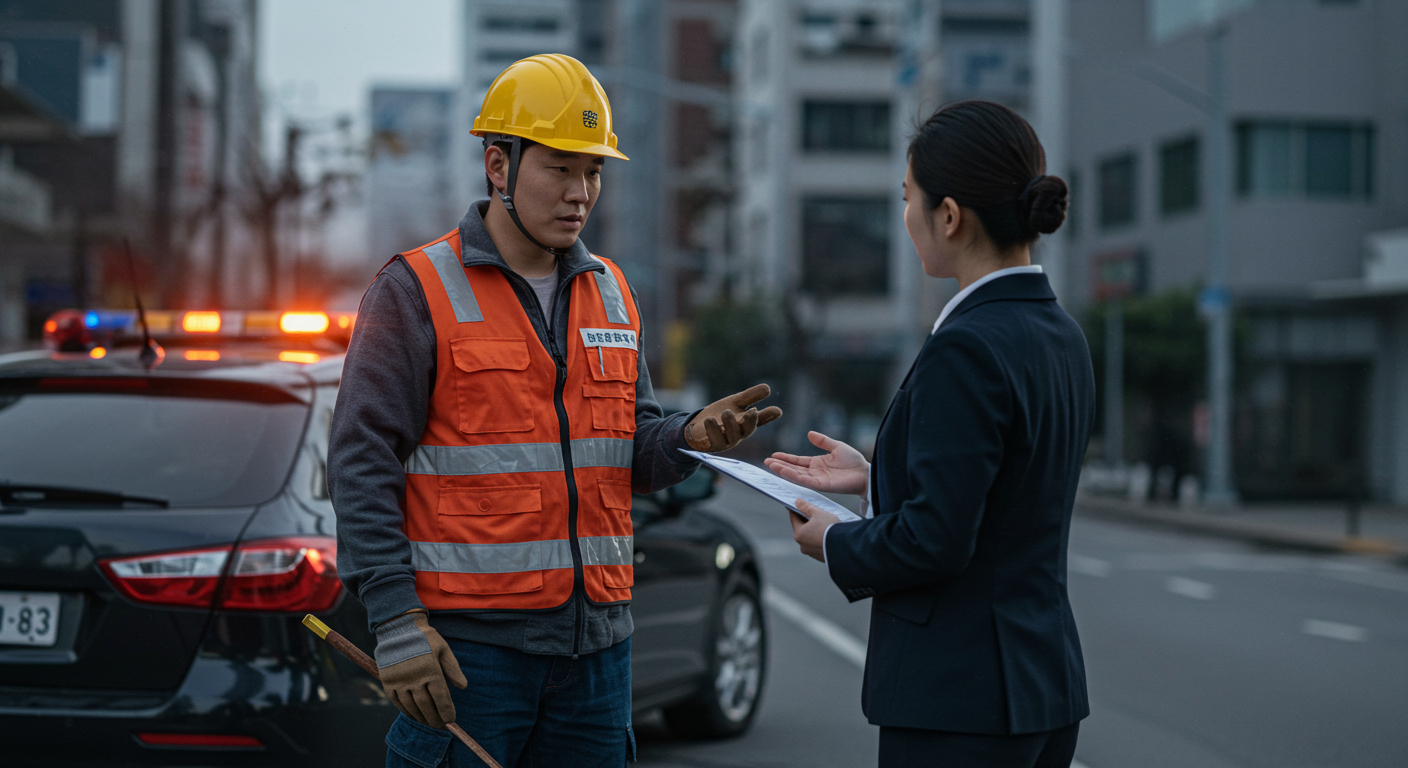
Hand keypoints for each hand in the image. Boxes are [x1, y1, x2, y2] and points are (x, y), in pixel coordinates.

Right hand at [374, 611, 467, 728]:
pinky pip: (397, 702)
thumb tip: (463, 687)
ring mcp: (400, 681)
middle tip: (441, 726)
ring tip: (429, 722)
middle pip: (426, 705)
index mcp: (431, 670)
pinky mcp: (388, 681)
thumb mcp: (444, 649)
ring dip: (421, 717)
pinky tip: (413, 715)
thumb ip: (453, 669)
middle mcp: (415, 678)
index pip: (441, 697)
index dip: (446, 711)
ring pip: (412, 706)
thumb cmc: (425, 638)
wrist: (398, 628)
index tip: (451, 720)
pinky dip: (406, 711)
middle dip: (435, 718)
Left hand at [685, 383, 782, 451]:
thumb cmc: (720, 415)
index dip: (769, 416)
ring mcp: (726, 441)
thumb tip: (768, 388)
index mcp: (746, 423)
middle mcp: (739, 434)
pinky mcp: (711, 445)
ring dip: (730, 424)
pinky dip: (712, 431)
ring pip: (731, 436)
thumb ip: (750, 396)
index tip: (777, 410)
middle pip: (747, 430)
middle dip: (750, 421)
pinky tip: (709, 420)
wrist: (698, 428)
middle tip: (752, 411)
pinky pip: (713, 440)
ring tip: (727, 412)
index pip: (760, 420)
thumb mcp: (735, 403)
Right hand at [764, 431, 869, 496]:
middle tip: (766, 461)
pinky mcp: (820, 485)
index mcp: (817, 463)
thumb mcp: (836, 446)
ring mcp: (816, 479)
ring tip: (770, 465)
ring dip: (783, 470)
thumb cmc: (854, 461)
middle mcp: (814, 472)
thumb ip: (822, 441)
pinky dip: (793, 476)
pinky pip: (803, 480)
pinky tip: (783, 471)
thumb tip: (809, 433)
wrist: (865, 473)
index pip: (797, 461)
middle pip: (793, 468)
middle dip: (780, 465)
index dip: (785, 458)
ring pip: (796, 475)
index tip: (773, 455)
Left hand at [789, 499, 838, 562]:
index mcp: (799, 534)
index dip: (796, 509)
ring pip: (810, 538)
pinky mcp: (821, 557)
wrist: (846, 546)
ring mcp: (811, 553)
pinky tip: (828, 535)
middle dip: (807, 521)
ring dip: (814, 531)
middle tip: (815, 513)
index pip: (793, 518)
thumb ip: (806, 507)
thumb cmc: (830, 528)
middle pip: (802, 529)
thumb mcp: (818, 513)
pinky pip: (818, 545)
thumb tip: (797, 501)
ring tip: (824, 525)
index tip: (799, 504)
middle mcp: (802, 546)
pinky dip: (821, 540)